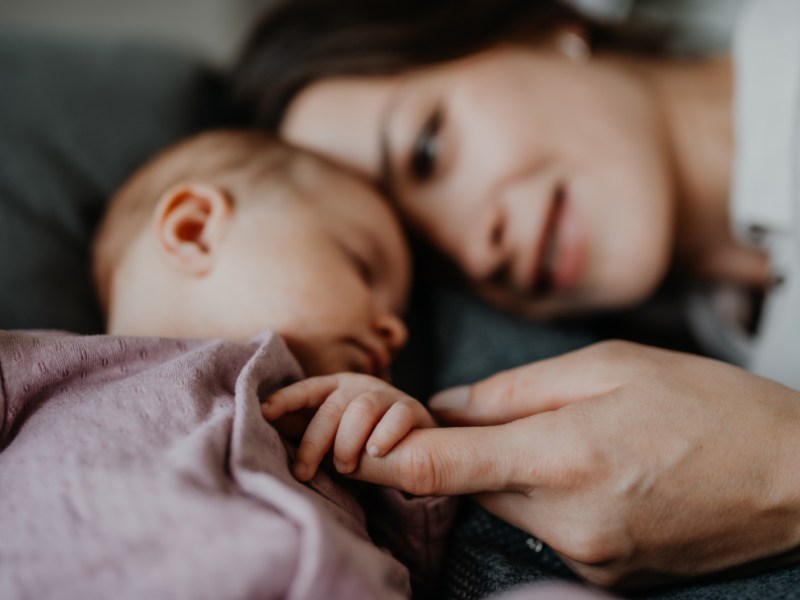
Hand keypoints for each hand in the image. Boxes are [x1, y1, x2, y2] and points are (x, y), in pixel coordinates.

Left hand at [262, 373, 436, 481]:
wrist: (416, 446)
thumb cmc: (364, 439)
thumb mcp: (333, 432)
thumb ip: (308, 428)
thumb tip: (268, 427)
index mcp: (336, 387)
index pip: (307, 389)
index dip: (286, 399)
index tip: (265, 413)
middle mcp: (360, 386)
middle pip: (332, 408)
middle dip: (314, 442)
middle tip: (304, 472)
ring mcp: (387, 395)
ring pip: (362, 410)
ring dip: (348, 442)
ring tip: (345, 468)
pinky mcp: (412, 408)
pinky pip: (397, 417)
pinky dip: (384, 435)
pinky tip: (376, 452)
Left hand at [343, 341, 799, 587]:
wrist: (794, 478)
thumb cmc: (706, 404)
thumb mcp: (608, 365)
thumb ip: (512, 391)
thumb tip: (444, 406)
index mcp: (559, 455)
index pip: (436, 466)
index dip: (376, 457)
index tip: (340, 445)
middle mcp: (564, 520)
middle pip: (468, 486)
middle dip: (459, 453)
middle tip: (495, 419)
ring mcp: (585, 559)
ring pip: (505, 508)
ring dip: (509, 474)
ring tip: (573, 441)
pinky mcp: (605, 578)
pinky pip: (545, 532)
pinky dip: (546, 500)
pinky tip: (598, 474)